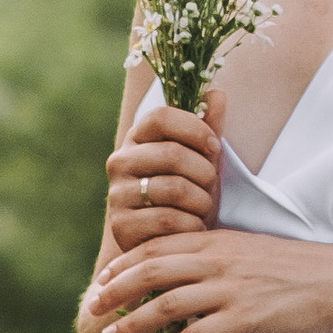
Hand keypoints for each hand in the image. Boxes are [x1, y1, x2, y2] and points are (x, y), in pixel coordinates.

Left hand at [91, 226, 332, 332]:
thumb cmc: (296, 269)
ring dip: (132, 323)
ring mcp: (230, 290)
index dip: (124, 263)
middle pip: (151, 272)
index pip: (157, 247)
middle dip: (116, 292)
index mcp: (217, 241)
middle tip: (93, 308)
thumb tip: (185, 273)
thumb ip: (217, 257)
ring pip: (166, 305)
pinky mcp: (245, 318)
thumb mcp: (250, 251)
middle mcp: (218, 261)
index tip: (103, 279)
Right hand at [104, 87, 223, 253]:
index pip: (161, 116)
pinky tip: (193, 228)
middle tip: (211, 187)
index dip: (195, 129)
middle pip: (172, 153)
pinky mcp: (120, 226)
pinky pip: (167, 221)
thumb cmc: (191, 194)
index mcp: (137, 138)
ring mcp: (117, 194)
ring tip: (203, 209)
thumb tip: (215, 91)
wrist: (173, 242)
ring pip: (174, 188)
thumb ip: (210, 126)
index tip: (215, 147)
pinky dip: (191, 225)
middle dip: (205, 172)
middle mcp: (119, 162)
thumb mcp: (203, 159)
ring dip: (202, 202)